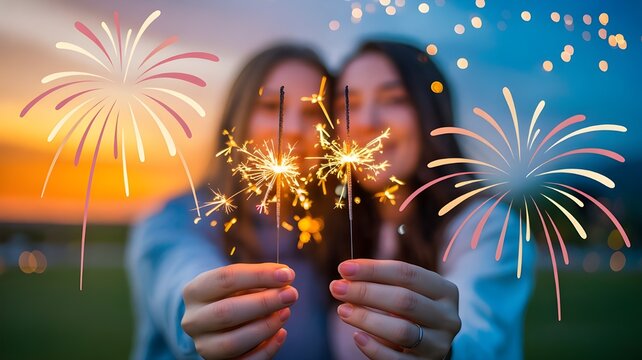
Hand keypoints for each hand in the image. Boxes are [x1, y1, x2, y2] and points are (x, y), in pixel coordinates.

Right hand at [182, 263, 297, 358]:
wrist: (215, 321)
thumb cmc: (233, 295)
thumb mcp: (240, 281)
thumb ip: (260, 278)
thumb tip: (284, 278)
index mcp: (195, 291)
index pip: (226, 279)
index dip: (259, 275)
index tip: (287, 274)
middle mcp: (193, 320)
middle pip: (226, 312)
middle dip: (264, 302)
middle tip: (291, 294)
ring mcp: (203, 345)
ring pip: (232, 342)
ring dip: (265, 326)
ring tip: (286, 313)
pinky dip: (266, 349)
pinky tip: (281, 334)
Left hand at [330, 259, 459, 359]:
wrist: (431, 345)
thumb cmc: (412, 311)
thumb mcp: (407, 291)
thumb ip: (382, 280)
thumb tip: (347, 272)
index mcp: (444, 291)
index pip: (407, 274)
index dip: (373, 270)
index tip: (344, 268)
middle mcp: (447, 317)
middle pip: (404, 300)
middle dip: (366, 292)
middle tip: (337, 288)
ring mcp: (439, 344)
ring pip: (402, 331)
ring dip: (367, 319)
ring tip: (342, 310)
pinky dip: (374, 348)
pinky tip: (357, 336)